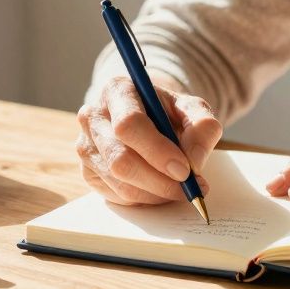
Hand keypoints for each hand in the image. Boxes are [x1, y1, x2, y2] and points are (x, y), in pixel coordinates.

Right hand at [76, 76, 222, 205]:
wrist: (150, 120)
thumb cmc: (169, 113)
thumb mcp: (193, 110)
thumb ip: (203, 127)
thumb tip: (193, 161)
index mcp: (117, 91)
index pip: (129, 124)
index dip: (157, 151)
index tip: (184, 169)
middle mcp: (93, 116)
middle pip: (120, 159)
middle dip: (159, 180)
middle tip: (189, 187)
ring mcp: (86, 145)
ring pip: (120, 182)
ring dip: (156, 192)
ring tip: (180, 187)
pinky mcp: (87, 171)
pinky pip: (117, 195)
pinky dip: (145, 197)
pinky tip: (159, 186)